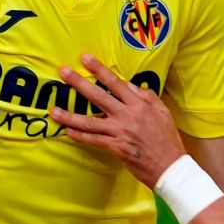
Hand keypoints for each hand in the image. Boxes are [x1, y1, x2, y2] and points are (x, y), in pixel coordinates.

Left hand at [50, 54, 185, 185]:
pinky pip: (93, 140)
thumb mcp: (162, 111)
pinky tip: (67, 131)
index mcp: (140, 103)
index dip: (99, 69)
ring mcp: (120, 131)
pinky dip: (80, 136)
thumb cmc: (167, 137)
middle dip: (78, 83)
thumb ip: (146, 96)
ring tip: (54, 110)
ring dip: (70, 116)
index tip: (85, 58)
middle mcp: (127, 115)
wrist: (170, 165)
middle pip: (98, 96)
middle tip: (62, 72)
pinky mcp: (116, 147)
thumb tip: (129, 85)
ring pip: (90, 121)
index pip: (116, 82)